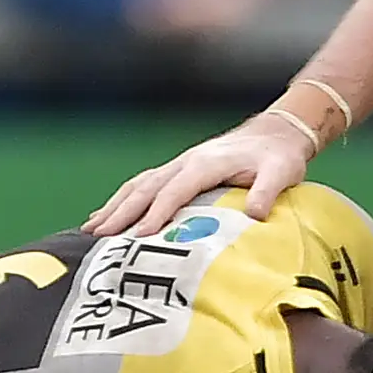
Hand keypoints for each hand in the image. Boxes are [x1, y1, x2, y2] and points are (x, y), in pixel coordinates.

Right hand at [85, 110, 318, 234]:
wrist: (278, 133)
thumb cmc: (279, 156)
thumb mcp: (282, 172)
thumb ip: (268, 192)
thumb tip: (254, 214)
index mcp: (206, 163)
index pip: (175, 191)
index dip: (156, 213)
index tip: (138, 236)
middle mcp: (187, 162)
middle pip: (147, 189)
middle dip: (121, 213)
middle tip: (99, 239)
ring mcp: (180, 165)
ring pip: (139, 186)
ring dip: (115, 207)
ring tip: (91, 230)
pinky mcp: (180, 170)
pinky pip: (144, 185)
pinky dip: (123, 200)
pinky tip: (108, 216)